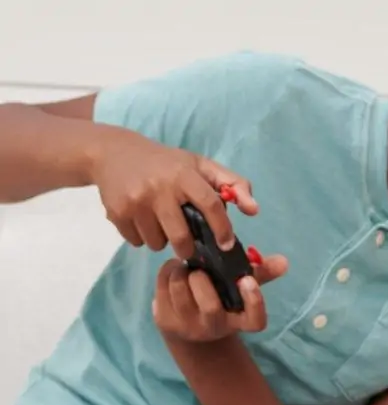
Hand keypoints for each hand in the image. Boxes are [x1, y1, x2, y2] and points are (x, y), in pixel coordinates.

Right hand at [89, 127, 257, 259]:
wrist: (112, 153)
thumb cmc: (166, 163)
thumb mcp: (199, 165)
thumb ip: (232, 184)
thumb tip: (254, 210)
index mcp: (183, 174)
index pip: (211, 205)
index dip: (222, 229)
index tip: (226, 244)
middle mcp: (159, 188)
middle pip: (181, 237)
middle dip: (188, 247)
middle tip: (188, 244)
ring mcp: (135, 202)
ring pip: (158, 243)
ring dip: (163, 240)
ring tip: (161, 223)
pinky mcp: (116, 213)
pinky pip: (138, 242)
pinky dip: (143, 237)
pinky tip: (142, 220)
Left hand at [152, 253, 288, 342]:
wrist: (187, 327)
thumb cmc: (220, 299)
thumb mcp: (239, 288)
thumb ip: (260, 273)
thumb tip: (283, 261)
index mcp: (238, 321)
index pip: (255, 321)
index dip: (254, 303)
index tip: (248, 280)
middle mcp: (215, 328)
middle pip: (210, 306)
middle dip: (203, 280)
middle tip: (200, 269)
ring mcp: (188, 327)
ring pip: (180, 290)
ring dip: (181, 271)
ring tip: (185, 266)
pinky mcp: (165, 320)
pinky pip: (162, 286)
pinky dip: (167, 271)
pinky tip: (173, 271)